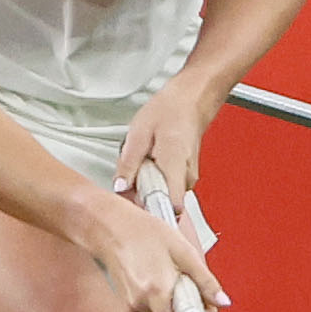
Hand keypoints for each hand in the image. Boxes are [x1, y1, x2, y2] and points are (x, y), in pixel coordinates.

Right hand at [85, 189, 227, 311]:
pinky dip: (159, 302)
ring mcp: (131, 308)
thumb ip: (204, 280)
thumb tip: (223, 302)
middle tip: (189, 291)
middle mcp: (142, 305)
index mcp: (158, 291)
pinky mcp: (127, 307)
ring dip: (171, 305)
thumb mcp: (183, 251)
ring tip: (168, 276)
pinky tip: (155, 279)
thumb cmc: (145, 233)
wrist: (110, 227)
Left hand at [112, 76, 220, 200]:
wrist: (190, 101)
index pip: (168, 208)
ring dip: (146, 184)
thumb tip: (120, 186)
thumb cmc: (170, 111)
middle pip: (158, 203)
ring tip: (143, 162)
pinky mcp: (184, 177)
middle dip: (139, 193)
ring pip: (161, 195)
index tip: (132, 202)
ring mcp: (188, 179)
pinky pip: (165, 186)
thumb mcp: (139, 133)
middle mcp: (186, 178)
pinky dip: (154, 177)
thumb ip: (128, 163)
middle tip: (131, 173)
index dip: (147, 210)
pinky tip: (151, 162)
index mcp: (174, 167)